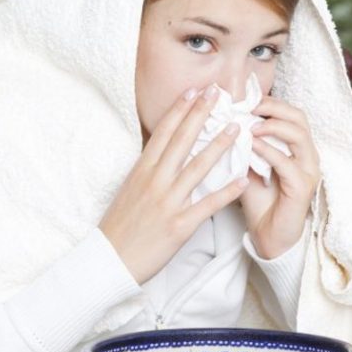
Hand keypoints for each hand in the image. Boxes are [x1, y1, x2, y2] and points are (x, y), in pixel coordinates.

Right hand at [99, 85, 246, 284]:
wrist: (109, 260)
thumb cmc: (120, 226)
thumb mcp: (129, 189)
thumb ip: (148, 169)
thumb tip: (163, 150)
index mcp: (142, 171)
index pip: (164, 133)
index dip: (180, 110)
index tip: (194, 90)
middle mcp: (155, 182)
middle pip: (181, 141)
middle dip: (201, 114)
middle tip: (218, 93)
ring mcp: (168, 203)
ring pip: (197, 168)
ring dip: (218, 146)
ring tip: (236, 128)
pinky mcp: (179, 226)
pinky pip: (206, 206)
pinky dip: (226, 193)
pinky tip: (242, 180)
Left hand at [240, 96, 320, 258]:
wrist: (267, 237)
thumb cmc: (258, 200)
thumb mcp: (246, 165)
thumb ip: (241, 143)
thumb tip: (223, 119)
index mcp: (297, 146)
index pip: (290, 113)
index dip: (269, 103)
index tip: (244, 100)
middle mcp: (307, 155)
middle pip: (299, 117)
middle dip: (273, 107)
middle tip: (249, 106)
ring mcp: (308, 171)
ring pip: (298, 136)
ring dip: (272, 127)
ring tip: (249, 125)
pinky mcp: (302, 188)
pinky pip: (287, 163)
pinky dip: (269, 152)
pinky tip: (251, 147)